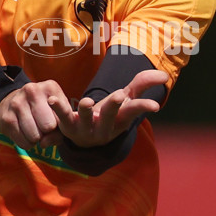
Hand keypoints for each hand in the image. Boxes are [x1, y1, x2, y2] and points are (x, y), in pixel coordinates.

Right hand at [0, 81, 66, 149]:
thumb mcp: (60, 114)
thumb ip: (63, 127)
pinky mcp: (6, 117)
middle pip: (48, 126)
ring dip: (37, 139)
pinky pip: (23, 142)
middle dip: (48, 132)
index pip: (63, 112)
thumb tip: (43, 143)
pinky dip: (27, 143)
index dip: (63, 123)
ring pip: (34, 136)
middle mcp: (32, 91)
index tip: (59, 121)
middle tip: (45, 126)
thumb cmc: (46, 111)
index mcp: (50, 87)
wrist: (17, 105)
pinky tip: (26, 133)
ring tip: (35, 129)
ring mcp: (17, 103)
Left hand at [48, 69, 167, 147]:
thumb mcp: (127, 98)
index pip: (133, 111)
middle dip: (114, 105)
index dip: (143, 107)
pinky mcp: (67, 127)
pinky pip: (61, 118)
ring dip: (85, 110)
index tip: (154, 106)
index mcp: (121, 119)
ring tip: (86, 102)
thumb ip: (143, 84)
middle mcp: (104, 126)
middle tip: (119, 96)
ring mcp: (85, 128)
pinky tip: (51, 99)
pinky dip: (57, 109)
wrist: (88, 139)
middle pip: (110, 114)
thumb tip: (164, 76)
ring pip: (85, 118)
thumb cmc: (110, 114)